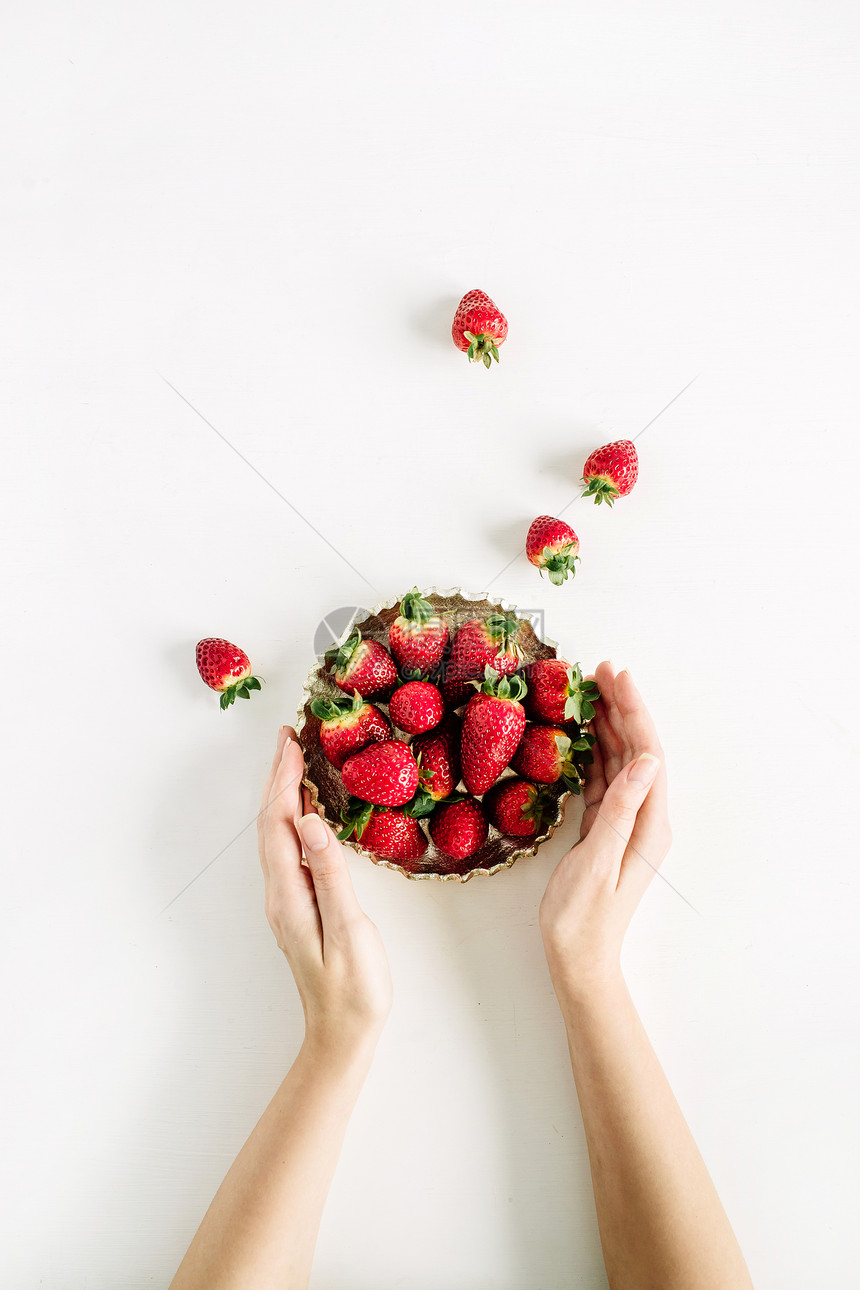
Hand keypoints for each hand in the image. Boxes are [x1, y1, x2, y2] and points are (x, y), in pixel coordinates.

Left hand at [257, 726, 392, 1060]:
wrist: (342, 1034)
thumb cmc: (353, 987)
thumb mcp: (351, 929)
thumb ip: (331, 874)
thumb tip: (311, 822)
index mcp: (289, 894)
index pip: (279, 822)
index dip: (283, 779)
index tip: (292, 741)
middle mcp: (280, 893)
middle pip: (272, 823)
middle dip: (278, 777)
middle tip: (290, 737)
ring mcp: (287, 901)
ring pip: (278, 835)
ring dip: (283, 794)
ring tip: (295, 762)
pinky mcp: (299, 906)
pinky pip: (290, 849)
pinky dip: (295, 819)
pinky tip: (308, 812)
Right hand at [539, 663, 671, 994]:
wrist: (578, 959)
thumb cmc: (583, 917)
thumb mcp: (598, 860)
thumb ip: (620, 809)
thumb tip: (644, 760)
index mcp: (650, 824)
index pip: (646, 753)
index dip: (633, 710)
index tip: (616, 676)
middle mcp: (645, 819)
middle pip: (637, 750)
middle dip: (622, 707)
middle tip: (601, 668)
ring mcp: (626, 824)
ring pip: (620, 761)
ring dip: (608, 724)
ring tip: (591, 689)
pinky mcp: (606, 831)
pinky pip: (603, 780)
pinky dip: (593, 751)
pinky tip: (583, 733)